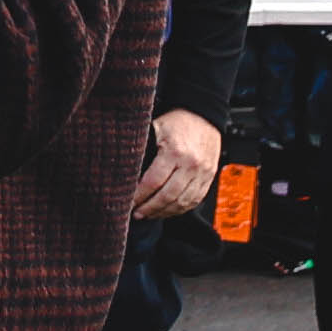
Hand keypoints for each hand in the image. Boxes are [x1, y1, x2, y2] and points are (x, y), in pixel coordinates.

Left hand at [131, 108, 222, 223]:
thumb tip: (122, 166)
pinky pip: (195, 200)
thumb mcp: (155, 128)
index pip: (153, 181)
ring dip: (164, 212)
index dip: (139, 195)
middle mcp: (191, 165)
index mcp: (175, 152)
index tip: (128, 202)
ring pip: (182, 202)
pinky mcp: (209, 177)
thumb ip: (143, 147)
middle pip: (168, 196)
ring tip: (149, 214)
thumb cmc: (176, 121)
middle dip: (150, 208)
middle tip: (137, 213)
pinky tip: (167, 210)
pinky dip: (180, 209)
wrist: (204, 116)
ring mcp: (203, 173)